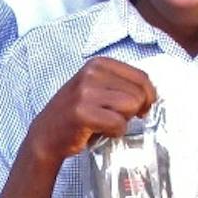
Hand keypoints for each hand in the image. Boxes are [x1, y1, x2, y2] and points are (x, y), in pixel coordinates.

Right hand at [24, 55, 155, 162]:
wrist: (46, 134)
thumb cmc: (76, 114)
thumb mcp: (96, 88)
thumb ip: (121, 85)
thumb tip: (152, 95)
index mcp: (98, 64)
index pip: (141, 77)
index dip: (147, 97)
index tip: (139, 108)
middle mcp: (91, 73)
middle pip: (138, 94)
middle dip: (132, 111)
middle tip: (113, 117)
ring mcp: (85, 92)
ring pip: (131, 107)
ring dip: (122, 122)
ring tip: (104, 123)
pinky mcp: (82, 112)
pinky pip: (118, 124)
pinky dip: (114, 133)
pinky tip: (99, 131)